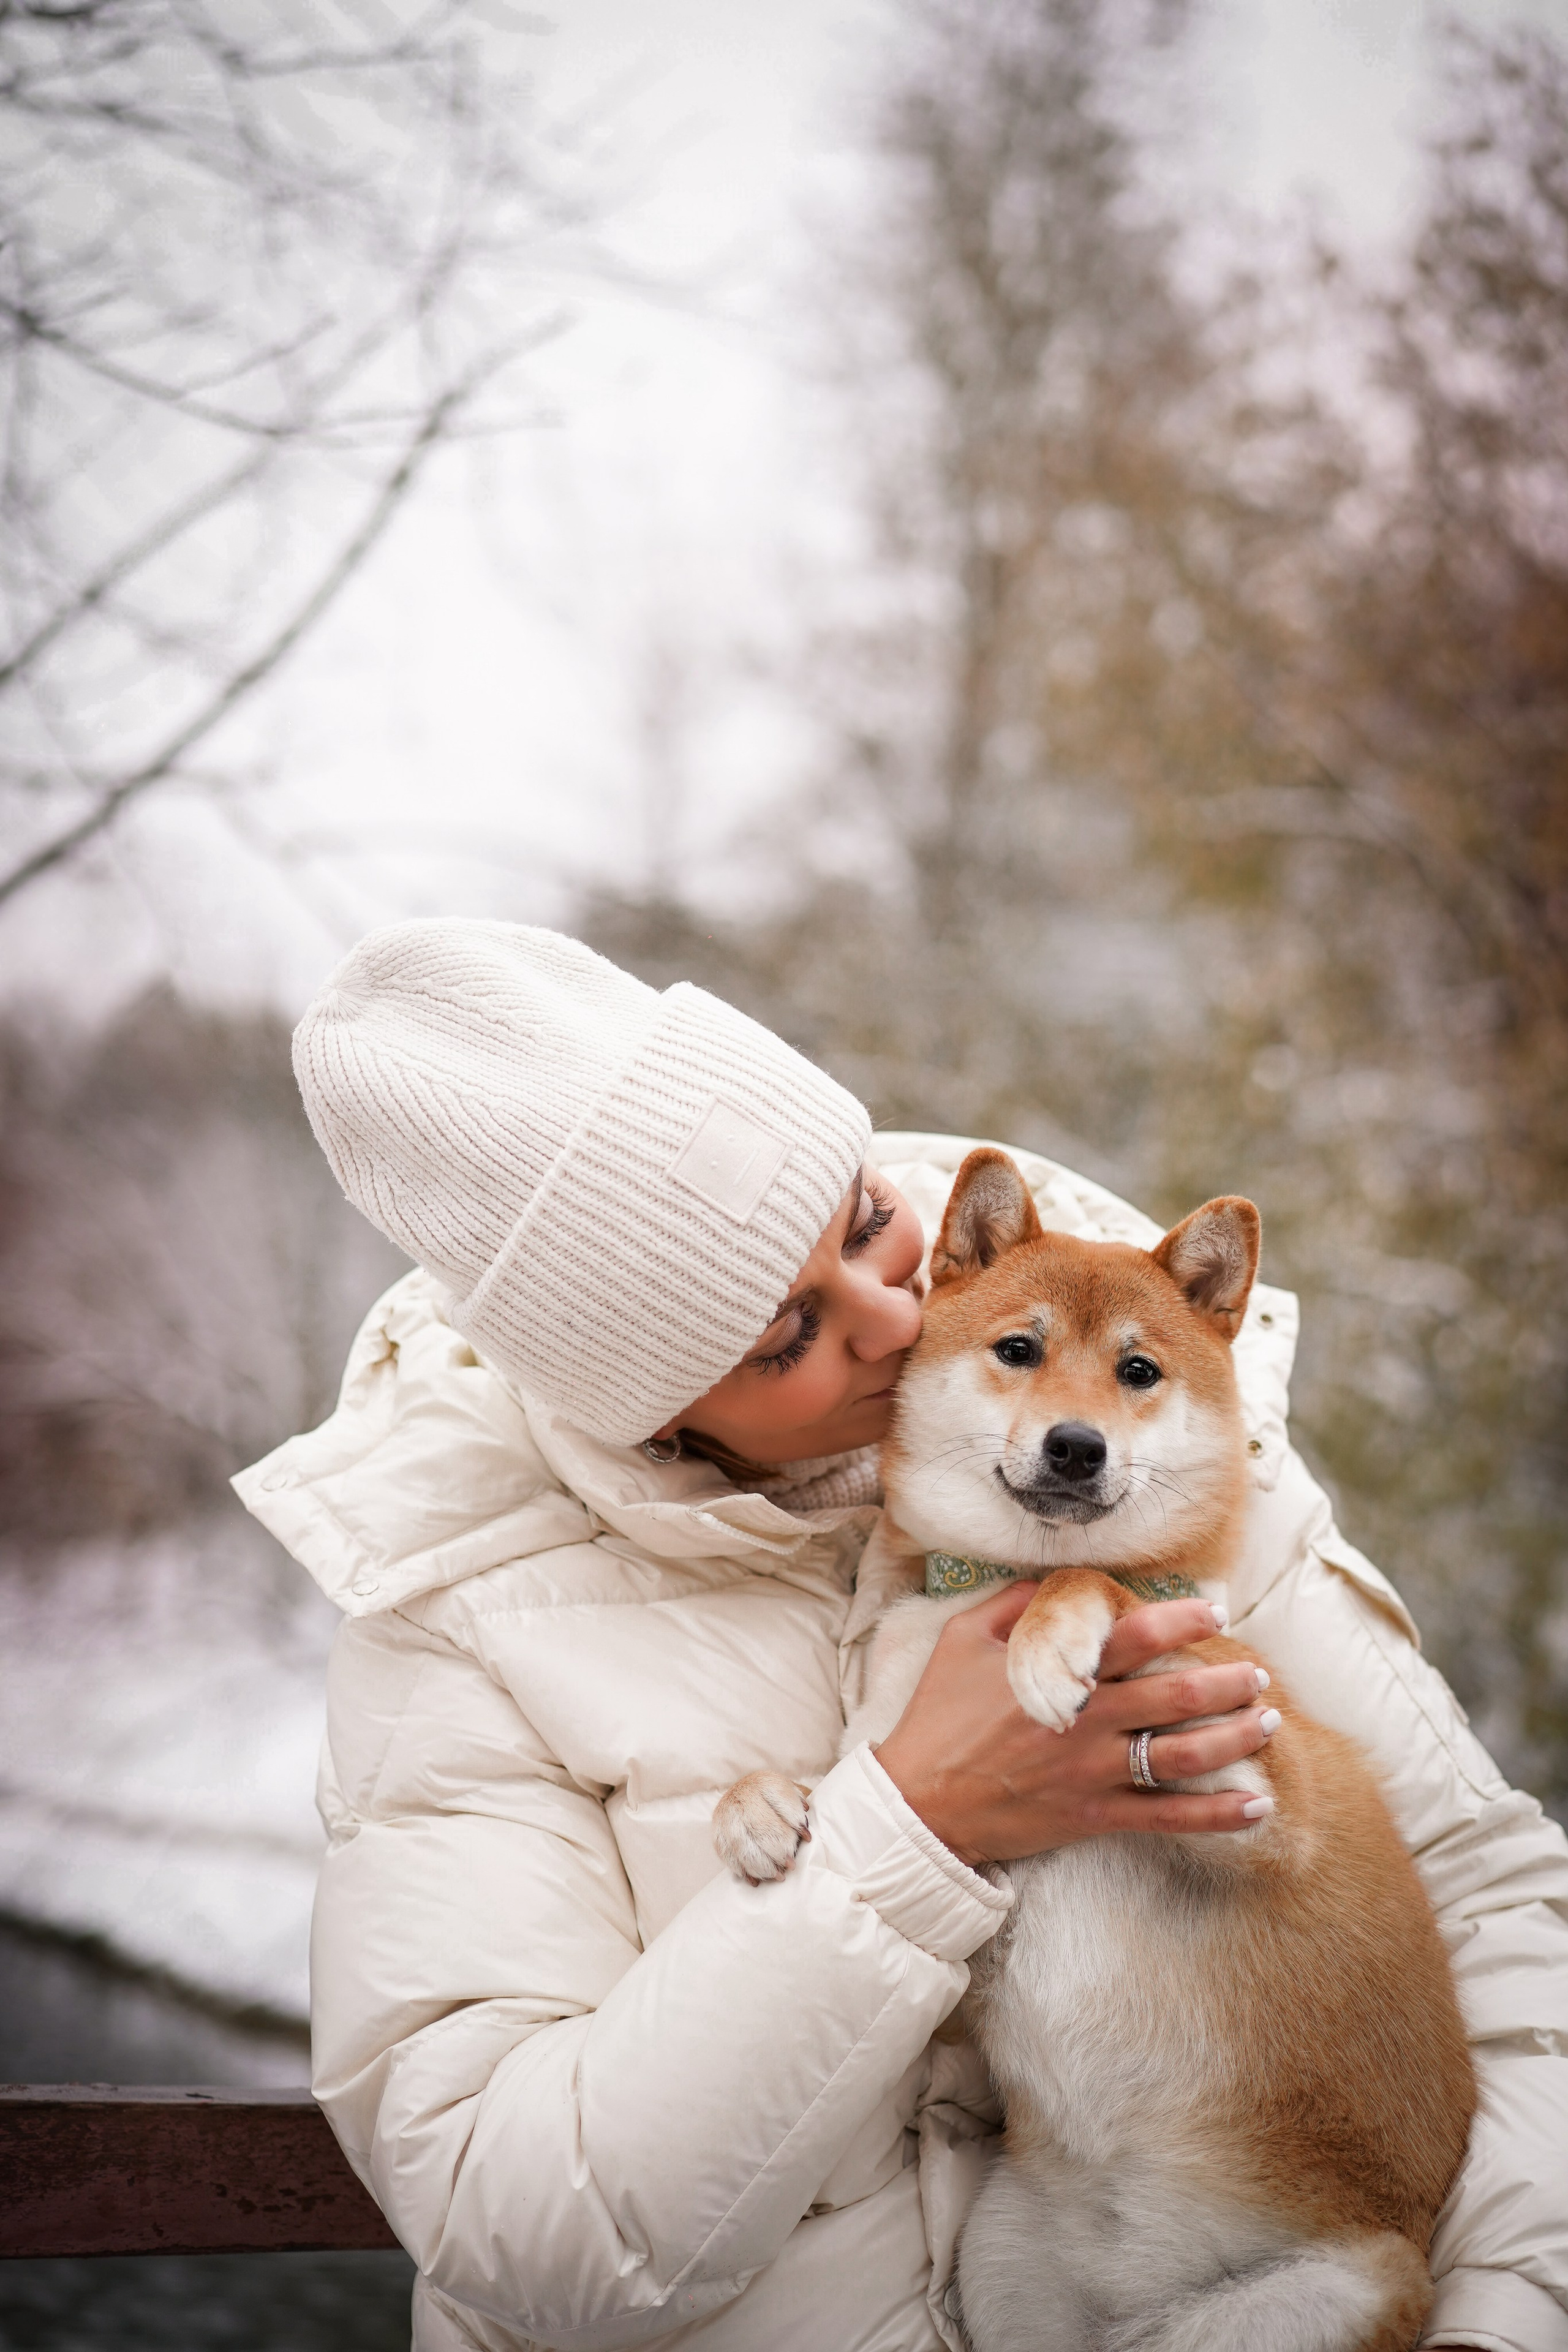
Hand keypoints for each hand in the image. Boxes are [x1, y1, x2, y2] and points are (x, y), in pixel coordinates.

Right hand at [873, 1581, 1276, 1866]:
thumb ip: (1014, 1605)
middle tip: (1259, 1673)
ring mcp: (1094, 1772)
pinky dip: (1217, 1815)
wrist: (920, 1802)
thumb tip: (1056, 1577)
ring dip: (1236, 1738)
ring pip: (1184, 1754)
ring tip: (1270, 1723)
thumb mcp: (963, 1640)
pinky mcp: (1094, 1816)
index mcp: (1062, 1673)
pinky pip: (1168, 1817)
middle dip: (1228, 1682)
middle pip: (1176, 1695)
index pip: (1137, 1636)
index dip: (1183, 1619)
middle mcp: (1088, 1720)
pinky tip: (1257, 1807)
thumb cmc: (939, 1716)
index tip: (1215, 1611)